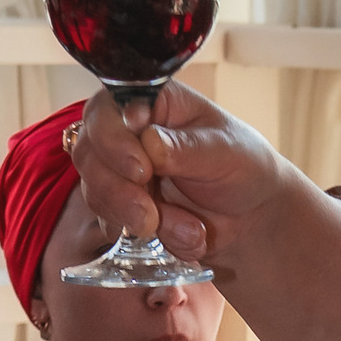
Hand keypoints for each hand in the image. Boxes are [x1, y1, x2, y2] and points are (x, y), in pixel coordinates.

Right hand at [67, 81, 292, 274]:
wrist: (251, 217)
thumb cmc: (243, 168)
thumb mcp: (225, 152)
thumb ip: (187, 147)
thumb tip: (148, 142)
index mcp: (154, 101)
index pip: (108, 108)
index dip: (114, 139)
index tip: (142, 170)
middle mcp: (126, 130)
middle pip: (89, 152)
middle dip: (118, 190)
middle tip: (149, 216)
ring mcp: (119, 168)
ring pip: (95, 190)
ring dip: (135, 217)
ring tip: (189, 231)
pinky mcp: (120, 203)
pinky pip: (108, 220)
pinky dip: (143, 236)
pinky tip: (182, 238)